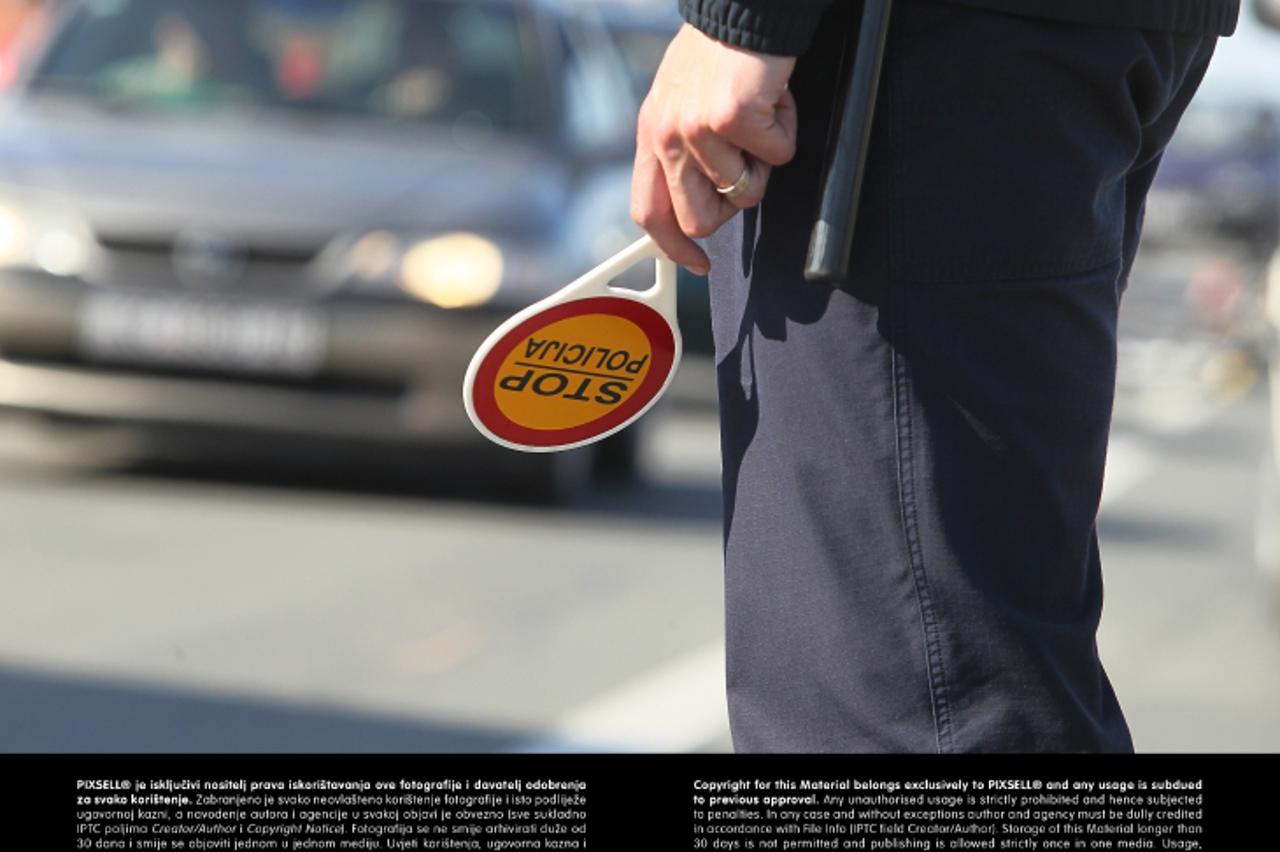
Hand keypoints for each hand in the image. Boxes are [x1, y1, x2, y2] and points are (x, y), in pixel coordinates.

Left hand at [631, 24, 797, 273]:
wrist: (745, 8)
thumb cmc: (723, 55)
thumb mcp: (683, 105)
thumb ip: (683, 152)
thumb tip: (701, 207)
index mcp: (651, 135)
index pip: (649, 212)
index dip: (674, 247)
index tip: (697, 263)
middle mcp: (666, 136)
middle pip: (698, 220)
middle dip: (733, 206)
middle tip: (751, 168)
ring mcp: (696, 130)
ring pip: (746, 193)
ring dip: (767, 161)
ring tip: (762, 117)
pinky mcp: (732, 119)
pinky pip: (778, 156)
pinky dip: (788, 130)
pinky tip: (776, 98)